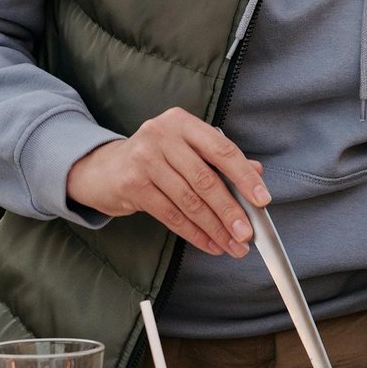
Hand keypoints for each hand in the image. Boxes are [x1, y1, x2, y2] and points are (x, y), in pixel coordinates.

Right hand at [67, 112, 269, 259]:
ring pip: (189, 202)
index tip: (262, 199)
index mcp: (182, 122)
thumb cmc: (154, 158)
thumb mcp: (186, 150)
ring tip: (233, 245)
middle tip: (248, 234)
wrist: (103, 169)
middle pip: (206, 180)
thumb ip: (219, 159)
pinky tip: (210, 244)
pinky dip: (194, 234)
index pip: (221, 149)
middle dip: (231, 211)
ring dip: (215, 229)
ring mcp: (144, 159)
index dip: (244, 176)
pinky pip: (171, 216)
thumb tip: (257, 173)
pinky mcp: (132, 185)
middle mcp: (162, 135)